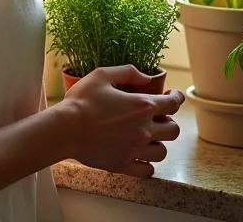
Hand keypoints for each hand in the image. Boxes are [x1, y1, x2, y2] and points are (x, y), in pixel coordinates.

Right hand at [60, 65, 184, 177]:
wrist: (65, 128)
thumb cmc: (82, 100)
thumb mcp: (103, 75)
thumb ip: (129, 72)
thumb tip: (146, 77)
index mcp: (142, 106)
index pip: (173, 104)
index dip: (177, 98)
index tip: (173, 96)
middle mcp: (143, 130)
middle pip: (173, 131)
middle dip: (169, 122)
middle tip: (159, 118)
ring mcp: (134, 150)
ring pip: (162, 152)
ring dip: (159, 143)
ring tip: (148, 137)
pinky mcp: (123, 165)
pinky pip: (147, 171)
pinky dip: (147, 164)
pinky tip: (139, 156)